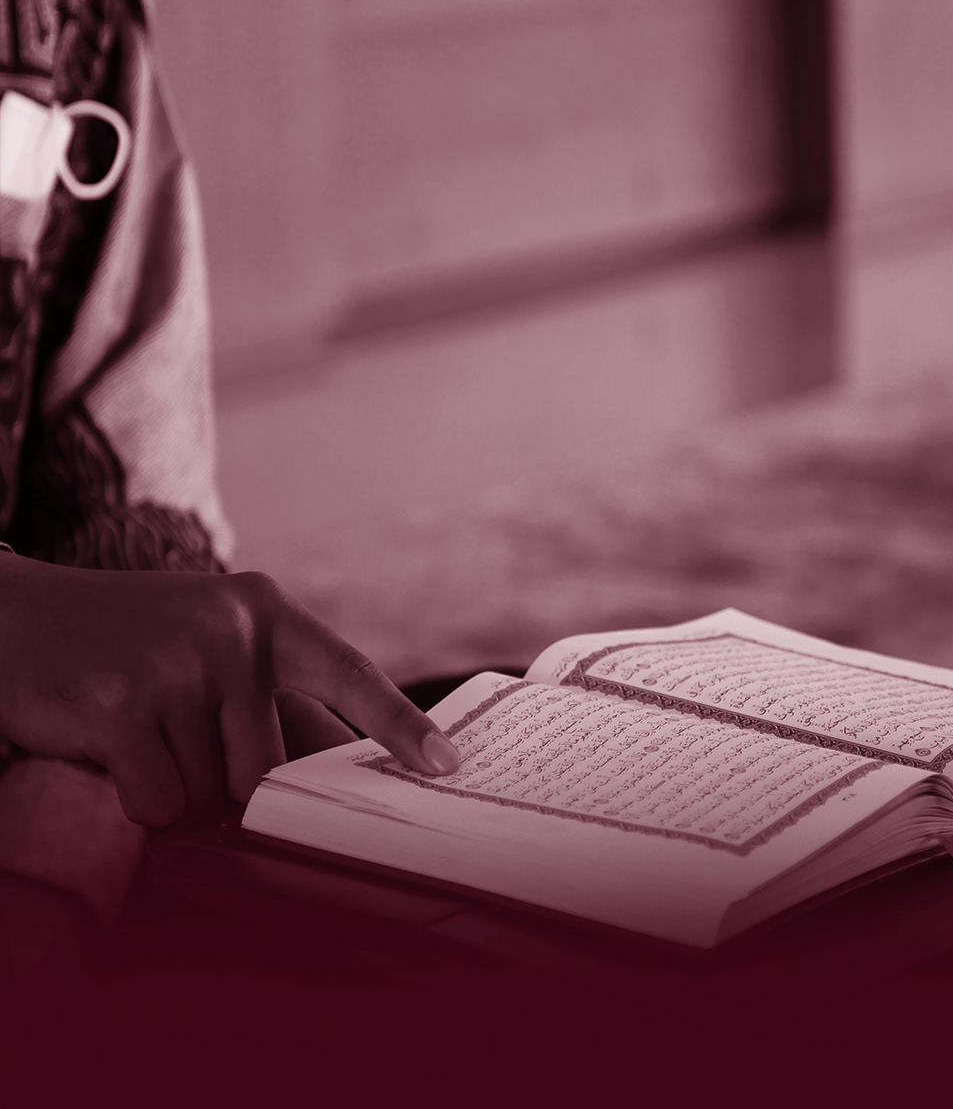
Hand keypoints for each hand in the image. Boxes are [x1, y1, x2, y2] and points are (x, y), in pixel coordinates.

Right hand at [0, 555, 459, 826]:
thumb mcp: (208, 644)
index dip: (400, 726)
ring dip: (171, 786)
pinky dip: (133, 797)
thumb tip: (319, 776)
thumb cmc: (126, 643)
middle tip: (171, 736)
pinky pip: (157, 802)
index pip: (350, 675)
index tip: (447, 764)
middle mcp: (231, 631)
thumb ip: (264, 698)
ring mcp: (177, 664)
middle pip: (266, 768)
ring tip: (134, 730)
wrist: (10, 616)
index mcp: (265, 613)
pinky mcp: (121, 705)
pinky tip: (106, 747)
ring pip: (208, 793)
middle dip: (221, 780)